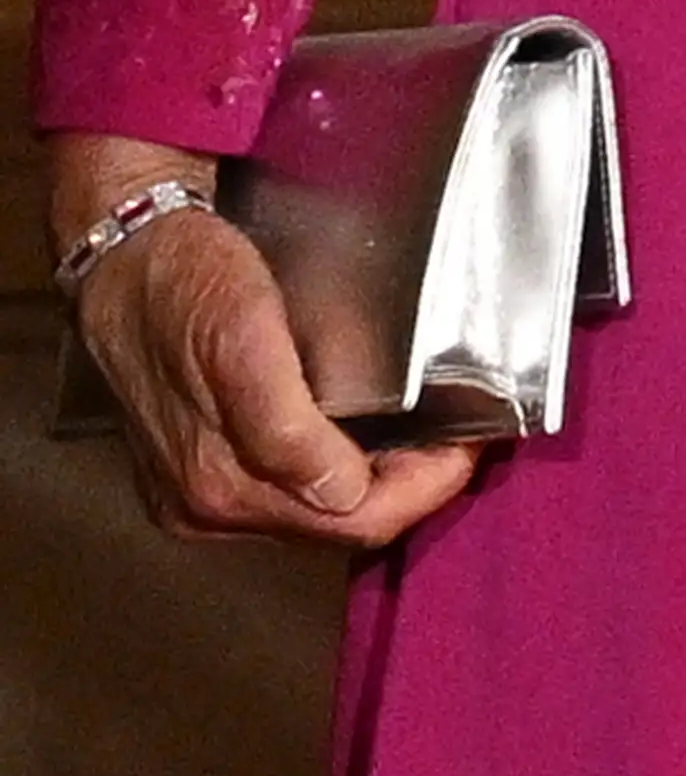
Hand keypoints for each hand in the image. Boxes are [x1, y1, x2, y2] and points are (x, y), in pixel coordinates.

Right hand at [48, 135, 480, 550]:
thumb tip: (340, 496)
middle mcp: (206, 507)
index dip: (426, 487)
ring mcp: (196, 494)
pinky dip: (335, 467)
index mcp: (220, 486)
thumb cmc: (185, 282)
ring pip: (315, 512)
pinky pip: (285, 490)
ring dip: (374, 480)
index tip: (471, 441)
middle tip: (457, 435)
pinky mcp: (194, 468)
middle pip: (339, 525)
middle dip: (408, 486)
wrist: (124, 251)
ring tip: (422, 431)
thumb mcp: (240, 336)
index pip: (356, 522)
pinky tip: (361, 431)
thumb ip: (283, 426)